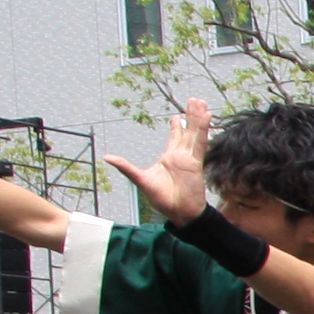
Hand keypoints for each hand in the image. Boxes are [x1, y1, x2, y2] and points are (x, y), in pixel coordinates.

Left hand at [106, 98, 214, 222]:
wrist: (179, 212)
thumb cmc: (162, 199)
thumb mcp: (140, 179)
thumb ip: (126, 167)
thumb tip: (108, 157)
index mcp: (169, 158)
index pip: (175, 138)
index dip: (176, 126)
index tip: (177, 115)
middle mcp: (181, 156)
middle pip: (187, 131)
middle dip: (190, 116)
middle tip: (193, 100)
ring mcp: (190, 158)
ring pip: (194, 133)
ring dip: (197, 118)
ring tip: (200, 102)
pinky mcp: (196, 162)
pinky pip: (200, 142)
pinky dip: (203, 129)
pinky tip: (206, 116)